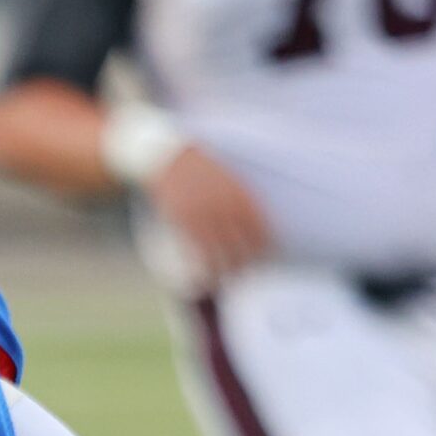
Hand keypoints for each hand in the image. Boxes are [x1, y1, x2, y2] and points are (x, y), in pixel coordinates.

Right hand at [147, 146, 272, 288]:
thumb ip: (239, 195)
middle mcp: (223, 204)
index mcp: (238, 193)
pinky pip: (194, 249)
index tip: (268, 258)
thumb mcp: (225, 174)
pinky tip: (203, 278)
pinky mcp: (182, 219)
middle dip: (246, 263)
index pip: (260, 227)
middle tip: (247, 276)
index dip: (266, 246)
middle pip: (241, 242)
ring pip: (218, 250)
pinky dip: (200, 266)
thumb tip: (251, 218)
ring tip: (226, 281)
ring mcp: (202, 213)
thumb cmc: (198, 166)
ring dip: (223, 270)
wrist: (167, 155)